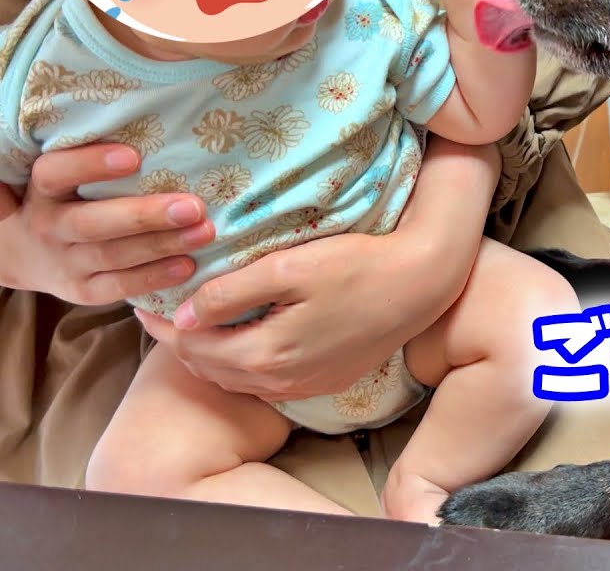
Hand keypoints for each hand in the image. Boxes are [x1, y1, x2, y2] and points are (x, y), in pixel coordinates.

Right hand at [0, 144, 214, 303]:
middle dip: (145, 216)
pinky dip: (154, 277)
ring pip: (112, 255)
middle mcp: (48, 227)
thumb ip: (97, 164)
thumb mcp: (66, 181)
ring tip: (204, 232)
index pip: (55, 173)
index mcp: (43, 191)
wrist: (24, 255)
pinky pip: (119, 287)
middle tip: (193, 206)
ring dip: (162, 244)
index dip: (89, 165)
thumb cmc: (66, 201)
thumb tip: (163, 128)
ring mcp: (64, 263)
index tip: (133, 156)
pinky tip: (188, 266)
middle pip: (93, 223)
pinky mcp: (82, 291)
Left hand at [136, 232, 466, 401]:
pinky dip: (243, 364)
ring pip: (237, 380)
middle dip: (182, 343)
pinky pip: (268, 382)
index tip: (145, 302)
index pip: (194, 346)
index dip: (163, 325)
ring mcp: (306, 386)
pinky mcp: (325, 382)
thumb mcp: (290, 267)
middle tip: (162, 313)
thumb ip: (232, 292)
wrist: (421, 283)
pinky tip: (242, 340)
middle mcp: (283, 381)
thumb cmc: (358, 265)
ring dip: (211, 356)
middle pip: (211, 368)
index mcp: (268, 353)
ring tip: (195, 326)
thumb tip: (187, 314)